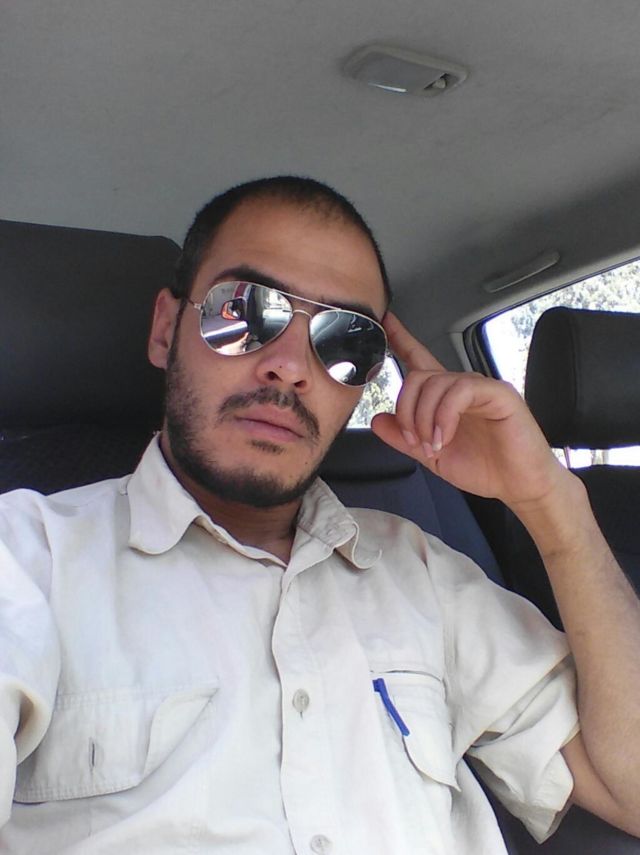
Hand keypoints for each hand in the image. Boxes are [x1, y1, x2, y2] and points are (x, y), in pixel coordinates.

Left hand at [371, 312, 567, 509]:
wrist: (520, 486)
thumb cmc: (486, 468)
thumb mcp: (432, 456)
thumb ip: (404, 438)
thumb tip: (378, 420)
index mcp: (445, 399)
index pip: (420, 361)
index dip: (402, 340)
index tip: (387, 322)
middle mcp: (461, 388)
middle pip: (418, 377)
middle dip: (406, 410)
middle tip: (414, 440)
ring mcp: (481, 388)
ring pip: (436, 383)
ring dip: (424, 418)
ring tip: (432, 444)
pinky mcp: (499, 394)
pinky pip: (461, 391)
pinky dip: (444, 416)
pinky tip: (444, 437)